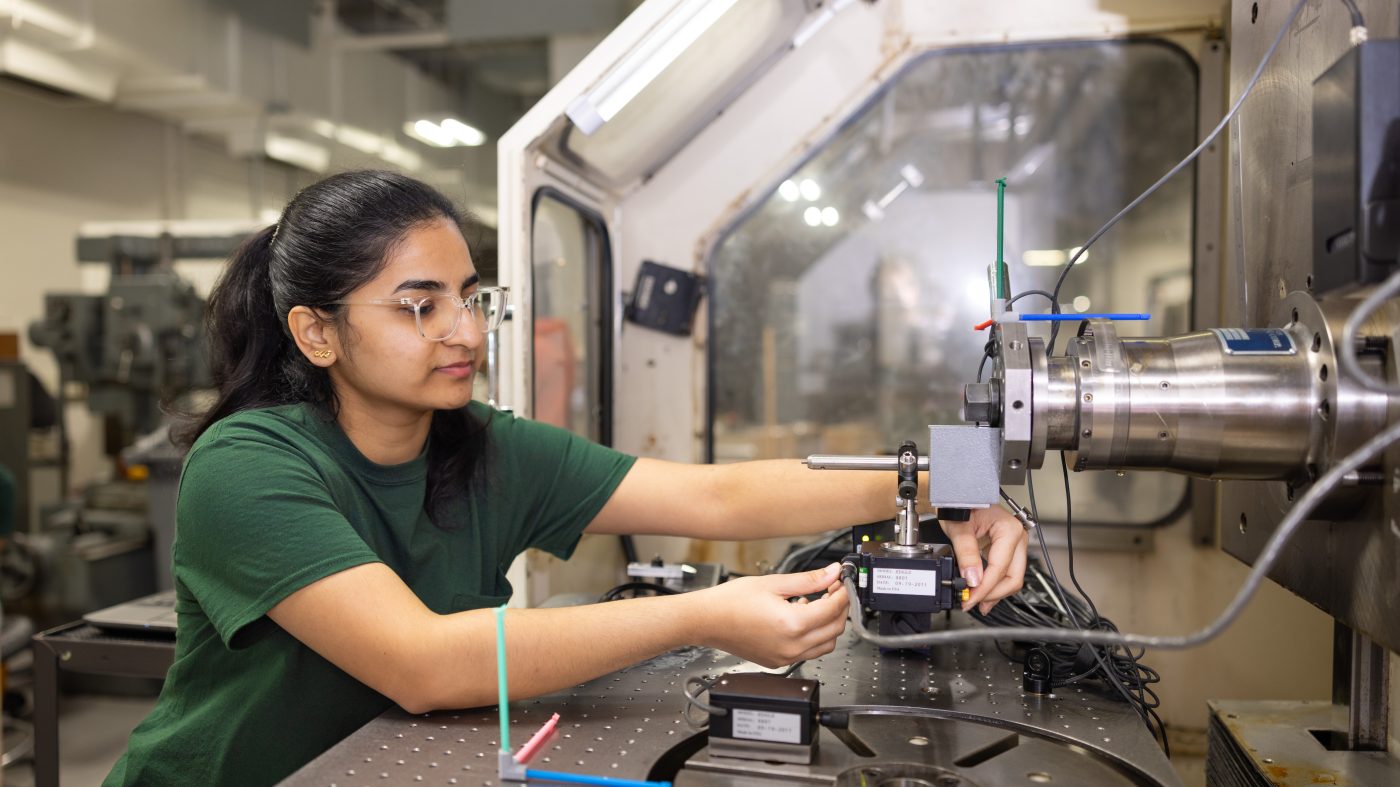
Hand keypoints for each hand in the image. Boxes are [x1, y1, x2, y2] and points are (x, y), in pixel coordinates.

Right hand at [689, 563, 847, 667]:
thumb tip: (832, 574)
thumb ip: (809, 580)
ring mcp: (785, 657)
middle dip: (839, 608)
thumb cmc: (731, 602)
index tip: (841, 581)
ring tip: (818, 604)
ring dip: (829, 625)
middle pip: (834, 629)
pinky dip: (813, 636)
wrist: (706, 620)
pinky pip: (807, 652)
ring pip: (825, 645)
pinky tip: (801, 618)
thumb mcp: (774, 583)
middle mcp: (791, 646)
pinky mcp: (778, 662)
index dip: (842, 592)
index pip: (833, 609)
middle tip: (833, 590)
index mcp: (792, 624)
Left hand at [943, 505, 1026, 614]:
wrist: (961, 493)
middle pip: (1012, 577)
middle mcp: (1017, 537)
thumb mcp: (958, 527)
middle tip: (971, 602)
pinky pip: (1006, 572)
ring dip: (995, 593)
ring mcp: (1015, 544)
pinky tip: (984, 594)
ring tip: (976, 602)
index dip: (984, 588)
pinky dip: (995, 585)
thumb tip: (972, 578)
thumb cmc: (961, 501)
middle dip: (992, 594)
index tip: (969, 598)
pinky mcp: (1008, 549)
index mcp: (1009, 529)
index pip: (999, 568)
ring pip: (1012, 578)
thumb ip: (966, 553)